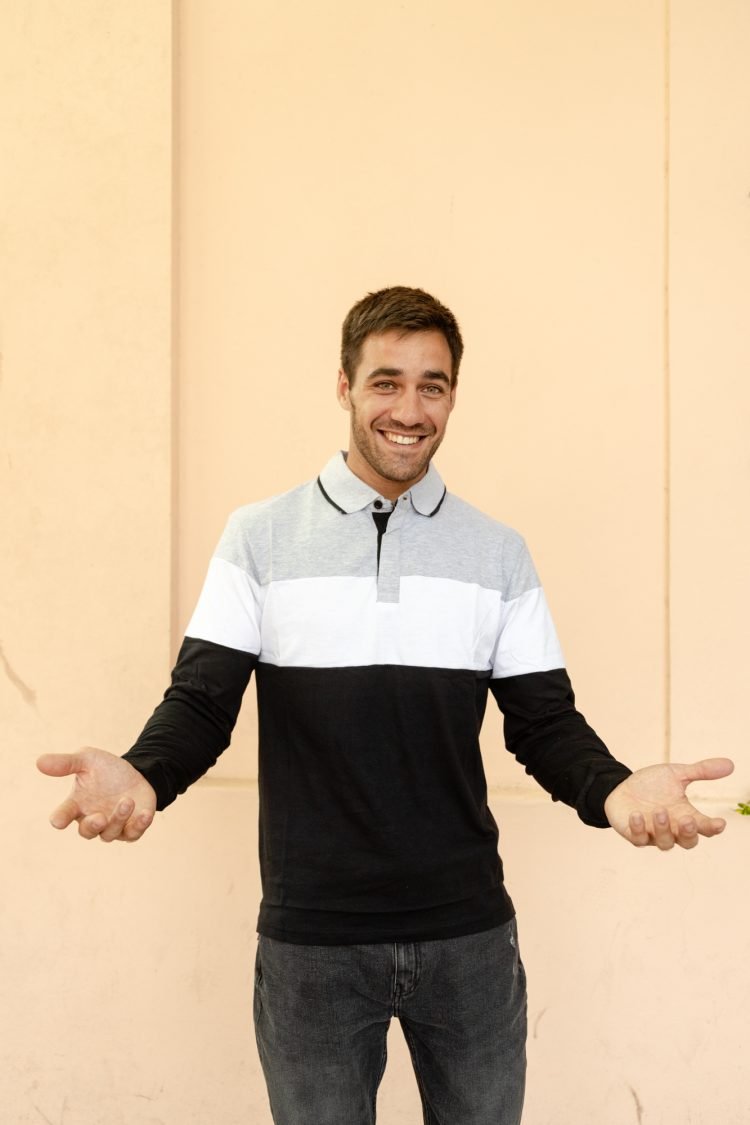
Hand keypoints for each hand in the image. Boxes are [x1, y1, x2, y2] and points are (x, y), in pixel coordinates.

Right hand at [37, 748, 156, 842]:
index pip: (63, 815)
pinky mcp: (132, 828)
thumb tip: (39, 762)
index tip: (58, 821)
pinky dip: (139, 826)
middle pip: (87, 832)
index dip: (60, 819)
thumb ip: (66, 763)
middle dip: (92, 826)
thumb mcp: (87, 760)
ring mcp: (113, 826)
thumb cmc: (107, 769)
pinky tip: (144, 814)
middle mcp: (93, 819)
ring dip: (119, 818)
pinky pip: (133, 833)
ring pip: (110, 833)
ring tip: (127, 800)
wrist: (136, 773)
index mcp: (77, 805)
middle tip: (99, 817)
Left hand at [604, 758, 733, 849]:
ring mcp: (653, 834)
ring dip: (664, 829)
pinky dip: (638, 829)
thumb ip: (701, 771)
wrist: (622, 787)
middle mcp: (673, 829)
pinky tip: (636, 815)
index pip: (705, 827)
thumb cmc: (653, 784)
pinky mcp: (634, 835)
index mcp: (686, 815)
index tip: (719, 823)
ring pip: (665, 843)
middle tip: (687, 819)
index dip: (713, 827)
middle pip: (688, 842)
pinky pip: (639, 839)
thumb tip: (730, 764)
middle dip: (689, 833)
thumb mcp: (676, 774)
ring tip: (660, 811)